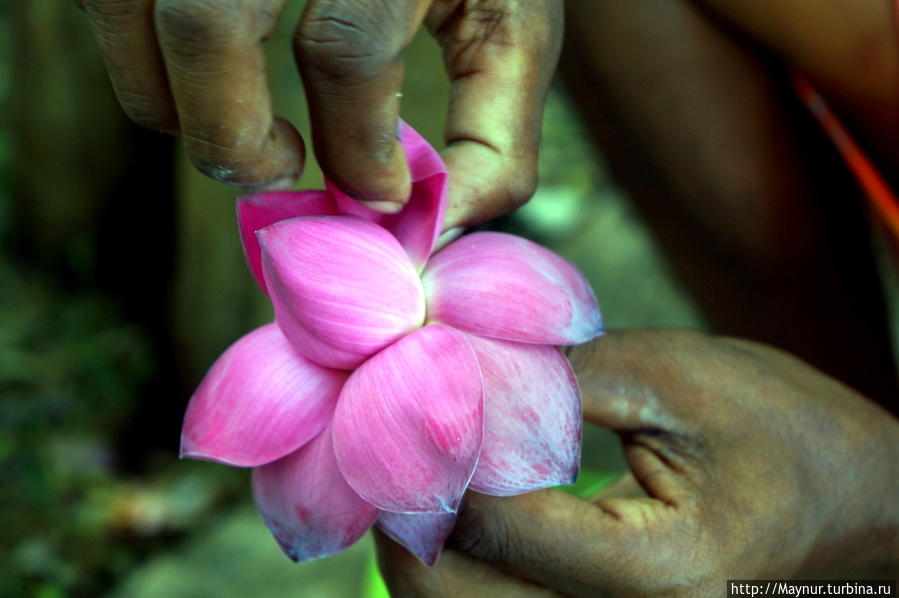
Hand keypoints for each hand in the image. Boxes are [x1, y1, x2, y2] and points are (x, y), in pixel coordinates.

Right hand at [77, 0, 561, 226]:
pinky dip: (146, 61)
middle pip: (206, 21)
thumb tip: (430, 228)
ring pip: (125, 9)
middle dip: (231, 135)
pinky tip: (212, 80)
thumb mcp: (511, 32)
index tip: (376, 194)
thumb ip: (495, 138)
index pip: (344, 45)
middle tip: (281, 172)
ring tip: (245, 134)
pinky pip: (108, 0)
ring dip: (170, 103)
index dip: (355, 146)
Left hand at [376, 329, 898, 596]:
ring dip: (429, 556)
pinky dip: (472, 568)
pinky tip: (466, 511)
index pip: (493, 525)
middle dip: (404, 530)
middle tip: (380, 453)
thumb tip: (457, 365)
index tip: (397, 400)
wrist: (864, 508)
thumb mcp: (678, 378)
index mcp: (652, 575)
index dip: (430, 461)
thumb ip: (560, 377)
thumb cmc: (789, 433)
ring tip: (414, 479)